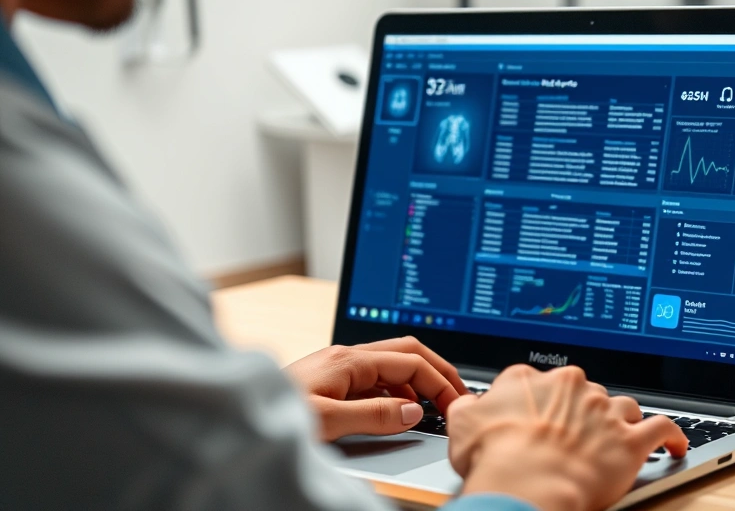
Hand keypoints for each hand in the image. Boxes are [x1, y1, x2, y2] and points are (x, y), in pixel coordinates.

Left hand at [285, 337, 467, 439]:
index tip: (454, 403)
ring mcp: (340, 367)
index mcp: (349, 360)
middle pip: (407, 352)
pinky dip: (397, 392)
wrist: (238, 415)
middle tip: (457, 394)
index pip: (410, 362)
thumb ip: (374, 415)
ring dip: (418, 382)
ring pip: (393, 365)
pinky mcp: (334, 381)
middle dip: (437, 370)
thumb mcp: (328, 421)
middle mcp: (347, 357)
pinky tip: (398, 412)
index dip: (438, 381)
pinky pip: (377, 380)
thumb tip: (413, 412)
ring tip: (434, 406)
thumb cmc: (274, 412)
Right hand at [447, 365, 687, 510]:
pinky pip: (661, 429)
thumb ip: (468, 407)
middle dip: (579, 412)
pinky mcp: (630, 439)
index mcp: (531, 379)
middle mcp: (572, 386)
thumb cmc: (495, 460)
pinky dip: (671, 436)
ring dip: (619, 419)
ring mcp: (603, 411)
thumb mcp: (463, 425)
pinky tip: (674, 444)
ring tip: (616, 435)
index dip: (538, 403)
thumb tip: (470, 404)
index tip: (538, 418)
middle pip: (582, 392)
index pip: (538, 382)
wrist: (527, 485)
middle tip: (569, 438)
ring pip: (621, 405)